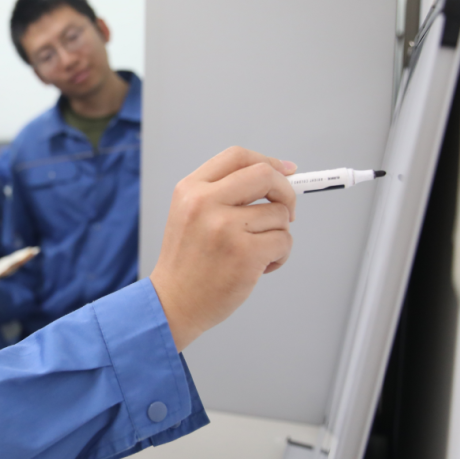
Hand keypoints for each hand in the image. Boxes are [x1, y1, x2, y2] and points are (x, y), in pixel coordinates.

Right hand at [150, 146, 297, 352]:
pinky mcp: (245, 254)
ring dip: (277, 234)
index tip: (285, 171)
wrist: (173, 302)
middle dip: (286, 191)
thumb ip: (224, 193)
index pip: (237, 157)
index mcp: (190, 189)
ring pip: (279, 215)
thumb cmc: (187, 261)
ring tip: (255, 252)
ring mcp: (225, 228)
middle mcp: (205, 203)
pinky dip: (279, 256)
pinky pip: (284, 242)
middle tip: (286, 210)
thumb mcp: (190, 214)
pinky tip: (258, 267)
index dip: (268, 161)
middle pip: (265, 175)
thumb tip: (278, 176)